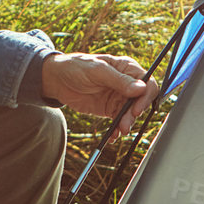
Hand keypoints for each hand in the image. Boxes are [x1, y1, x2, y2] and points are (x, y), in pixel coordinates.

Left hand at [41, 52, 159, 140]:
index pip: (147, 83)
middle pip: (140, 101)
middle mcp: (126, 83)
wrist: (56, 80)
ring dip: (127, 123)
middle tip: (125, 124)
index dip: (145, 97)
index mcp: (127, 68)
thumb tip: (140, 88)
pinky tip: (113, 135)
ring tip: (119, 131)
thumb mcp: (97, 71)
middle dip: (134, 114)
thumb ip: (119, 80)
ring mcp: (119, 97)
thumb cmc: (76, 67)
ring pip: (131, 113)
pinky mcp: (110, 109)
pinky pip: (119, 121)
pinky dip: (117, 129)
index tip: (136, 109)